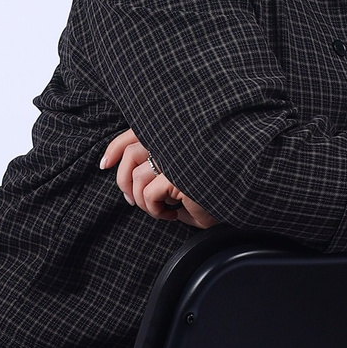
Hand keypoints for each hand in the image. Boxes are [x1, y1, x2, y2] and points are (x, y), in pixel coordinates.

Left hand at [100, 128, 219, 228]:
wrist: (242, 195)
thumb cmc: (217, 187)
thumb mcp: (184, 175)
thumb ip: (162, 171)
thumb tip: (134, 185)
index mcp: (173, 134)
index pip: (134, 133)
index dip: (115, 147)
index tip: (104, 164)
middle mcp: (173, 140)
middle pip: (130, 155)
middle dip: (124, 181)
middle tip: (131, 200)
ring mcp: (176, 156)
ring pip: (137, 179)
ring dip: (143, 202)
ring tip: (161, 210)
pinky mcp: (178, 175)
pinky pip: (149, 195)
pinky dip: (155, 210)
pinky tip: (173, 214)